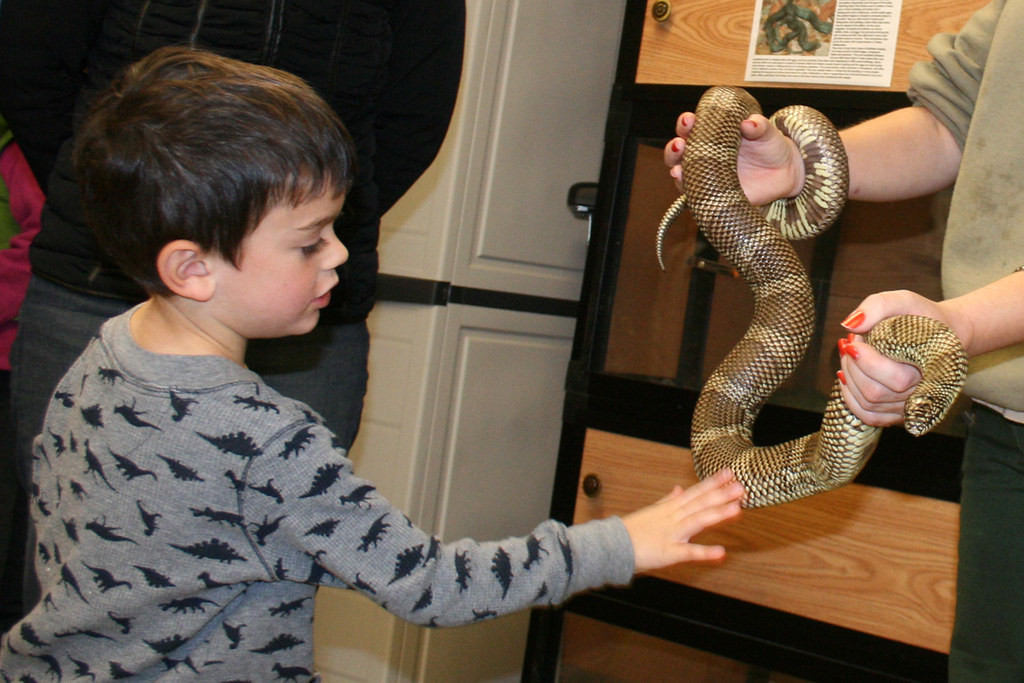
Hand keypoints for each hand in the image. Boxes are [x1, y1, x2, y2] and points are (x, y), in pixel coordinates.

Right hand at [622, 468, 743, 572]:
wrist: (612, 546)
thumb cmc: (632, 530)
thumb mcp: (651, 511)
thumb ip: (668, 500)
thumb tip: (679, 489)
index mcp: (670, 508)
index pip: (695, 492)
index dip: (713, 482)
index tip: (729, 473)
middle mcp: (673, 517)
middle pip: (700, 503)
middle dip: (721, 494)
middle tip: (741, 486)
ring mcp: (671, 534)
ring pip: (697, 521)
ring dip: (717, 514)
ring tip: (737, 508)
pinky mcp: (668, 552)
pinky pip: (688, 552)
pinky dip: (704, 552)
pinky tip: (721, 552)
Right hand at [663, 111, 805, 204]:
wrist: (783, 171)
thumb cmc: (770, 147)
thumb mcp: (766, 132)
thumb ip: (758, 126)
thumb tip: (749, 122)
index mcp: (712, 135)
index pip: (691, 127)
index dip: (686, 123)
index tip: (688, 120)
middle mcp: (704, 155)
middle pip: (678, 151)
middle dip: (674, 148)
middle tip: (680, 144)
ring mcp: (706, 175)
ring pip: (680, 173)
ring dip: (676, 170)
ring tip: (678, 169)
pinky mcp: (712, 194)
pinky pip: (694, 194)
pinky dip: (687, 189)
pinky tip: (686, 184)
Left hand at [837, 290, 954, 426]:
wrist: (944, 335)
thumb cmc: (922, 318)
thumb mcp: (903, 301)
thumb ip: (878, 306)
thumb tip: (850, 325)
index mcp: (933, 369)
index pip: (894, 378)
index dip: (865, 360)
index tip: (855, 339)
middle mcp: (923, 394)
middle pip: (875, 393)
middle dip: (853, 367)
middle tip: (851, 344)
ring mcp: (911, 406)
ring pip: (868, 405)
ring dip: (849, 379)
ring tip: (850, 356)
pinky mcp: (899, 412)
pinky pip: (869, 416)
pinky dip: (851, 398)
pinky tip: (847, 377)